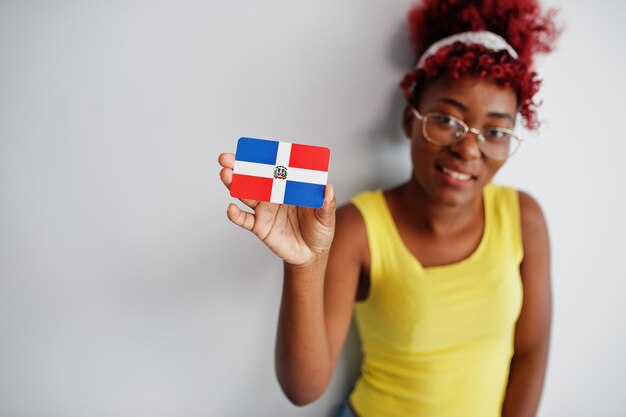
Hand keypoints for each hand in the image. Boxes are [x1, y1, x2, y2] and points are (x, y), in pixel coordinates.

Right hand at [218, 153, 335, 265]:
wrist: (312, 255)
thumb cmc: (320, 230)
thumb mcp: (327, 217)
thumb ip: (326, 204)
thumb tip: (328, 188)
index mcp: (289, 186)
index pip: (274, 168)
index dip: (262, 158)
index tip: (252, 150)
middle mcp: (274, 195)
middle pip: (254, 177)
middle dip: (239, 167)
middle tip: (226, 159)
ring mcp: (264, 210)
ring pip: (246, 194)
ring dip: (234, 184)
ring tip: (226, 175)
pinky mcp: (259, 226)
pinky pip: (244, 220)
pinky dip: (236, 215)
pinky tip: (231, 208)